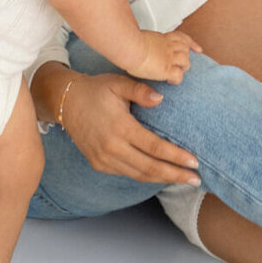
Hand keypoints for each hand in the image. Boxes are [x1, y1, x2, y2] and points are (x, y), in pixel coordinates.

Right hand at [59, 73, 200, 184]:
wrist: (65, 102)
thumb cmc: (96, 89)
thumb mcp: (118, 82)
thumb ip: (141, 90)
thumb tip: (161, 99)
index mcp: (120, 128)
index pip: (155, 148)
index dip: (176, 156)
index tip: (195, 162)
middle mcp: (112, 148)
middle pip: (150, 168)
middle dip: (175, 175)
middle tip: (196, 179)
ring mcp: (104, 159)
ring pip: (139, 174)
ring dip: (162, 179)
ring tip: (183, 180)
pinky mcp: (99, 164)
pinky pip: (127, 173)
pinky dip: (145, 175)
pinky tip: (160, 174)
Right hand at [134, 30, 200, 83]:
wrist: (130, 46)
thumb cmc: (129, 42)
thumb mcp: (139, 37)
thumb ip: (145, 41)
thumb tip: (140, 43)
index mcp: (162, 39)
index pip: (181, 37)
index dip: (190, 43)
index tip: (196, 48)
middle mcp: (168, 47)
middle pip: (186, 50)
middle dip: (186, 57)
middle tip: (181, 63)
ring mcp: (168, 57)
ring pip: (185, 62)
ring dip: (182, 67)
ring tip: (175, 71)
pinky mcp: (166, 69)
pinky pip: (178, 75)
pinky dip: (177, 79)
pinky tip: (170, 81)